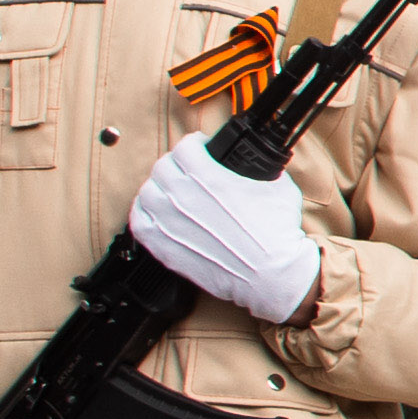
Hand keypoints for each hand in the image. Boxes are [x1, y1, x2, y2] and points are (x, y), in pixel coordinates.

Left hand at [130, 137, 321, 322]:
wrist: (271, 274)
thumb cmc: (276, 233)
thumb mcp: (278, 186)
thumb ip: (259, 169)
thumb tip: (254, 165)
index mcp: (208, 177)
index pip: (185, 147)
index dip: (196, 145)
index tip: (202, 149)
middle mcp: (183, 197)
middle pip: (162, 166)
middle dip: (177, 164)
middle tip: (189, 170)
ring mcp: (169, 223)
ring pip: (147, 192)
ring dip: (158, 187)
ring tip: (171, 192)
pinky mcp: (164, 247)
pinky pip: (139, 221)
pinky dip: (144, 213)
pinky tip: (157, 213)